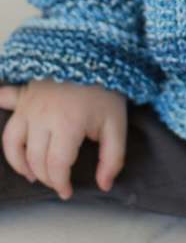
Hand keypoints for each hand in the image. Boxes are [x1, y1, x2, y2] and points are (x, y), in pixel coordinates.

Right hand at [0, 79, 127, 199]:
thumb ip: (113, 158)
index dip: (61, 184)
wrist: (99, 52)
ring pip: (12, 142)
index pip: (56, 166)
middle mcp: (42, 116)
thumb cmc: (108, 89)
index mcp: (67, 124)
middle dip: (45, 177)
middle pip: (34, 159)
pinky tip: (8, 128)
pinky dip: (2, 116)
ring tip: (32, 172)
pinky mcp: (25, 92)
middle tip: (58, 181)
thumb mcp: (118, 124)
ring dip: (19, 161)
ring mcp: (29, 104)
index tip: (68, 191)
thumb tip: (104, 185)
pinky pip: (5, 106)